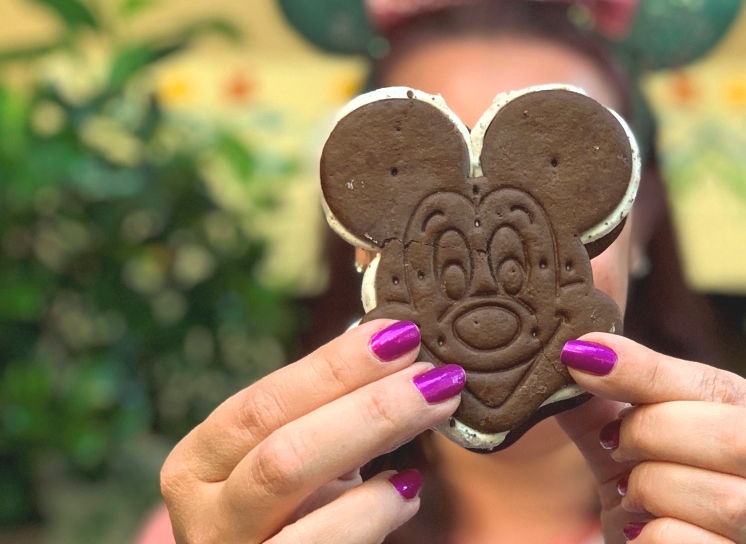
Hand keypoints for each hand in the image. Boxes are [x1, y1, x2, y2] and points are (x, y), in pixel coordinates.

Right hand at [160, 319, 464, 542]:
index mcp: (200, 464)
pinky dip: (371, 511)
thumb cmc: (291, 519)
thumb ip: (328, 415)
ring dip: (374, 438)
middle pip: (282, 446)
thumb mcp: (295, 463)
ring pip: (289, 482)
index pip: (263, 403)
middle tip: (436, 375)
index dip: (333, 366)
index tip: (399, 333)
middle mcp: (203, 513)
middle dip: (368, 403)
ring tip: (437, 410)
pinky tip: (408, 490)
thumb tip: (397, 345)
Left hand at [556, 333, 745, 543]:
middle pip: (741, 437)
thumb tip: (573, 350)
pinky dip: (653, 536)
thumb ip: (606, 400)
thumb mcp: (632, 444)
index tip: (585, 358)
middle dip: (657, 432)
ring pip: (730, 499)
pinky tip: (639, 531)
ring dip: (655, 487)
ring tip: (629, 492)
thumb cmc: (654, 498)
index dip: (646, 370)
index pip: (716, 385)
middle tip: (615, 444)